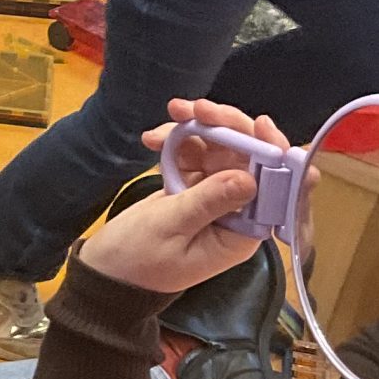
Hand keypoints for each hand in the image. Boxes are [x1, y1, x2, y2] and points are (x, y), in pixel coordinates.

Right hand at [78, 98, 290, 294]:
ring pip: (222, 149)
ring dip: (199, 128)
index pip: (273, 188)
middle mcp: (237, 212)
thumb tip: (250, 178)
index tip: (258, 125)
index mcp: (241, 233)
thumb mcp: (171, 228)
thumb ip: (208, 201)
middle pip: (248, 159)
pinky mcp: (195, 186)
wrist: (105, 269)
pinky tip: (155, 139)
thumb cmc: (136, 259)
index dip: (272, 153)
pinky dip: (179, 140)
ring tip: (172, 114)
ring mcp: (216, 197)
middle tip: (198, 108)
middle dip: (228, 128)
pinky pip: (197, 153)